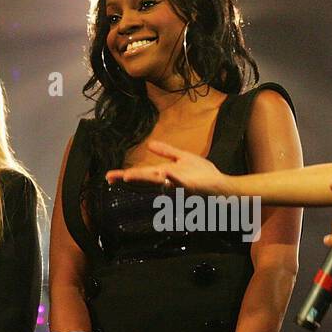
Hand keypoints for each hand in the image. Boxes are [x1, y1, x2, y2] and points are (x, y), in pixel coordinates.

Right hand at [103, 141, 228, 195]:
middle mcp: (169, 180)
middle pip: (146, 177)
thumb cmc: (204, 174)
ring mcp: (180, 184)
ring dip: (145, 178)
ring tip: (128, 175)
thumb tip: (149, 145)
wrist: (222, 186)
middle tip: (111, 178)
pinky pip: (181, 183)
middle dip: (129, 176)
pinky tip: (165, 173)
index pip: (142, 172)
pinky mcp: (192, 187)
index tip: (108, 176)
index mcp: (165, 173)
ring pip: (160, 181)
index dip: (125, 174)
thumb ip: (167, 151)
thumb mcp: (183, 158)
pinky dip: (173, 179)